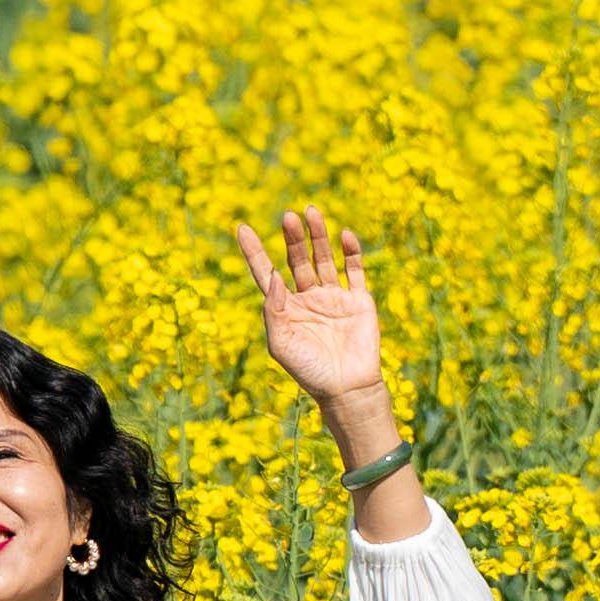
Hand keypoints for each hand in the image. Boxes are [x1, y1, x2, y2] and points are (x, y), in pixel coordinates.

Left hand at [233, 205, 394, 442]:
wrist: (346, 388)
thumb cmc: (308, 371)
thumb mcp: (280, 344)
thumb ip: (273, 309)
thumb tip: (273, 274)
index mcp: (285, 308)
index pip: (266, 272)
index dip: (254, 251)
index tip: (241, 228)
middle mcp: (308, 298)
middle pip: (297, 260)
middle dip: (292, 238)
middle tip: (287, 216)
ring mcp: (334, 296)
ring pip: (324, 258)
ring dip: (318, 236)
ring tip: (310, 212)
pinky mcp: (359, 300)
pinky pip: (355, 270)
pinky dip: (351, 252)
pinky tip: (344, 235)